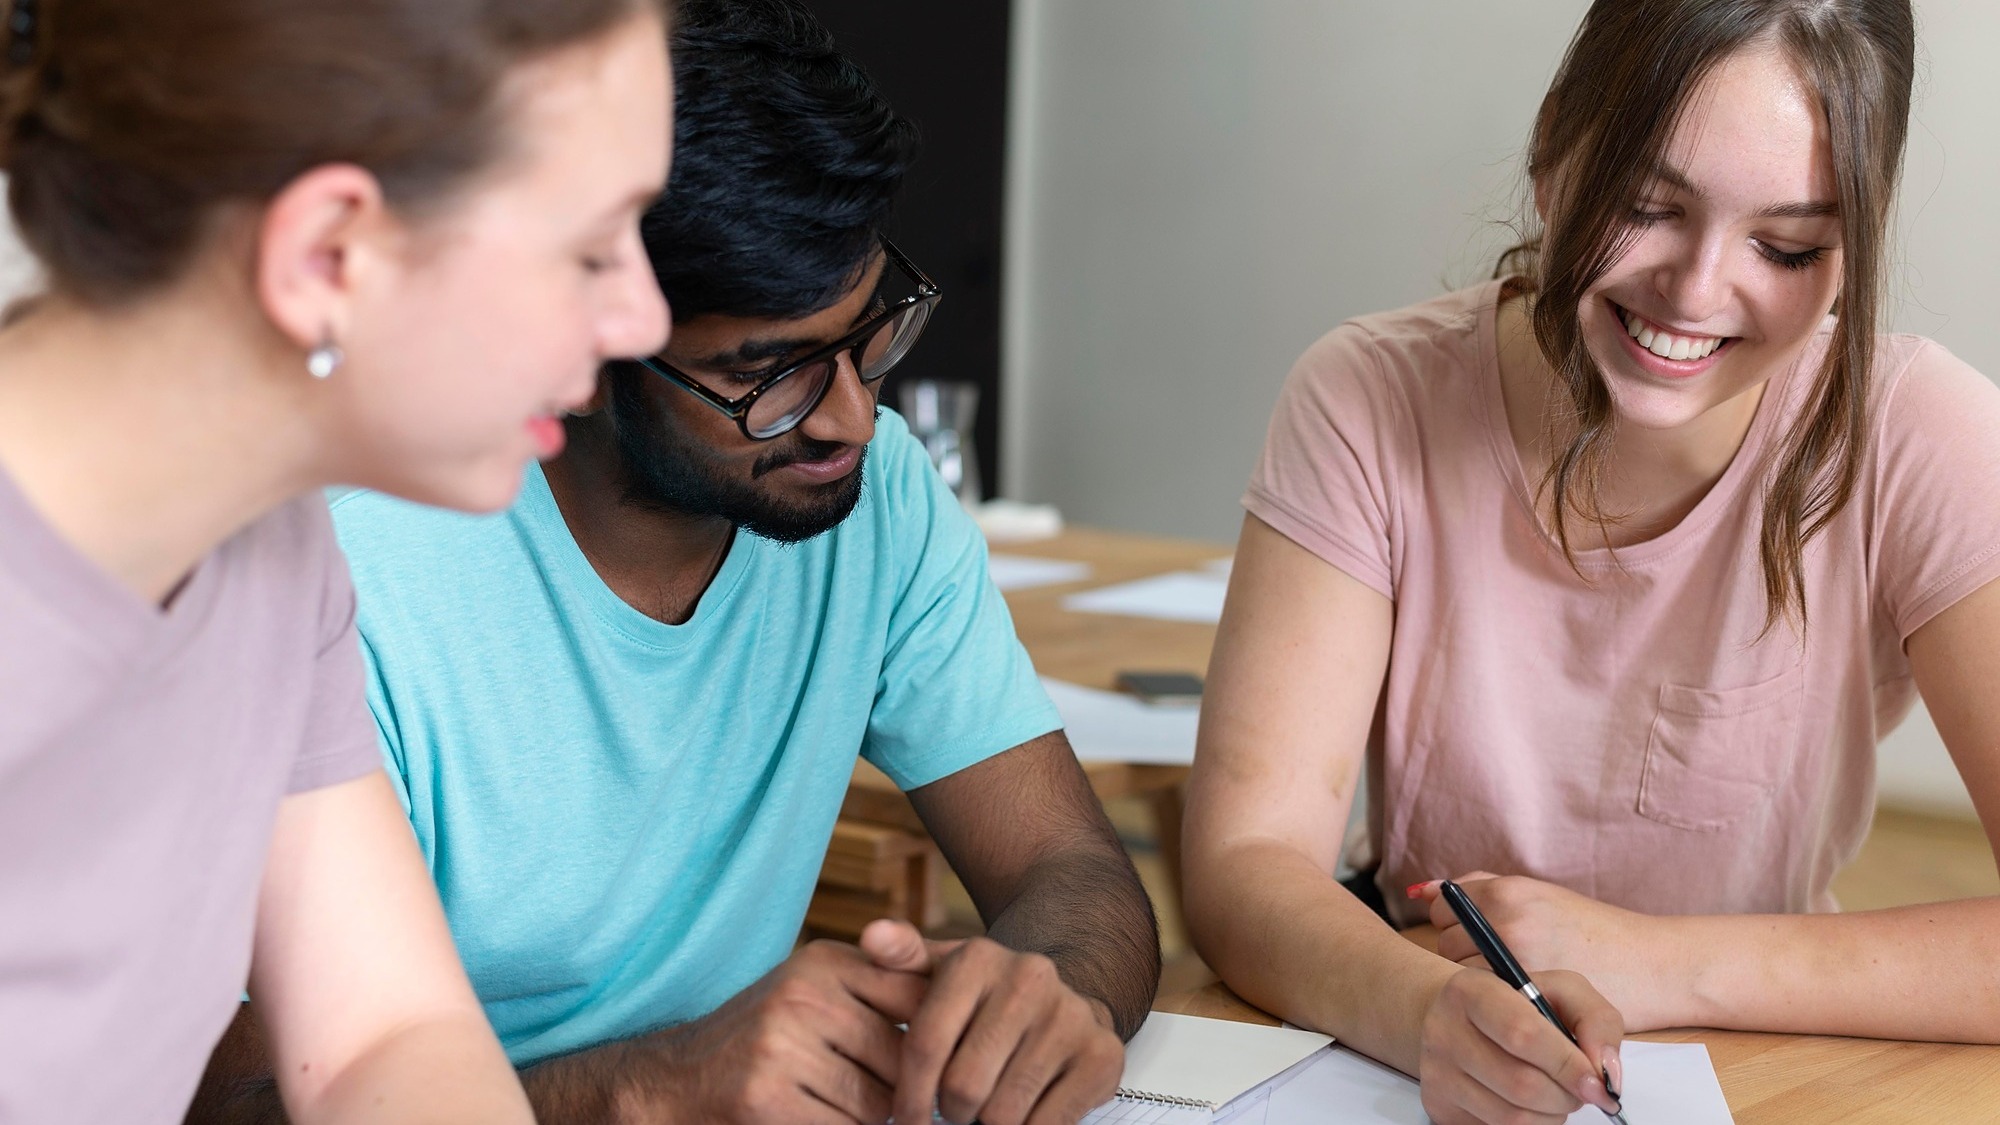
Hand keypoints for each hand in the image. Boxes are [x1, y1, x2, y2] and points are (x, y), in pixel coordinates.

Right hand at [631, 939, 927, 1124]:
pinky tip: (812, 1119)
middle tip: (877, 1093)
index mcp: (825, 962)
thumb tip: (960, 999)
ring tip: (836, 1105)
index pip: (920, 998)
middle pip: (905, 1059)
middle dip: (900, 1088)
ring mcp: (783, 1047)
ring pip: (879, 1104)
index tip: (936, 1059)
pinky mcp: (767, 1099)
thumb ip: (883, 984)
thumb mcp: (817, 990)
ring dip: (870, 1118)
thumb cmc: (767, 1038)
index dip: (935, 1038)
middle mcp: (805, 996)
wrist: (676, 1080)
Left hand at [862, 919, 1124, 1124]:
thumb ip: (899, 960)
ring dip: (988, 1123)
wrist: (1063, 1001)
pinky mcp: (1102, 1054)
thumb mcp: (939, 975)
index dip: (910, 1096)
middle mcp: (1029, 978)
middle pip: (963, 1085)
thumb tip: (872, 937)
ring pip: (1003, 1113)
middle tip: (955, 1108)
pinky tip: (1022, 1112)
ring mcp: (1070, 1016)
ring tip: (989, 1105)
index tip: (907, 1120)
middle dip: (952, 1111)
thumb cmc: (984, 1000)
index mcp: (978, 958)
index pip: (926, 1045)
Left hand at [1413, 872, 1666, 1026]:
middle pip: (1445, 944)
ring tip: (1513, 983)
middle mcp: (1506, 921)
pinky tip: (1519, 999)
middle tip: (1501, 965)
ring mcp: (1516, 960)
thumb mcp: (1539, 895)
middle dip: (1465, 956)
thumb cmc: (1594, 931)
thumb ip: (1479, 888)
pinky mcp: (1529, 995)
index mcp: (1508, 891)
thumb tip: (1422, 891)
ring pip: (1461, 976)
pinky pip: (1486, 1000)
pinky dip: (1496, 1003)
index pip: (1443, 910)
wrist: (1651, 964)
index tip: (1479, 939)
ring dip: (1477, 982)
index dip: (1457, 927)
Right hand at [1417, 966, 1624, 1124]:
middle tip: (1580, 1088)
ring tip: (1554, 1093)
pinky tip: (1527, 1103)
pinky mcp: (1439, 1108)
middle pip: (1522, 1085)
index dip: (1568, 1064)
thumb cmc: (1515, 1003)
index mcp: (1471, 991)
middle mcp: (1443, 1031)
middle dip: (1566, 1095)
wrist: (1451, 1016)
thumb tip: (1605, 1073)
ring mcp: (1436, 1074)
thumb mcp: (1559, 990)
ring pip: (1512, 1118)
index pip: (1523, 1035)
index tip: (1597, 1083)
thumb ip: (1594, 1020)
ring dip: (1551, 1115)